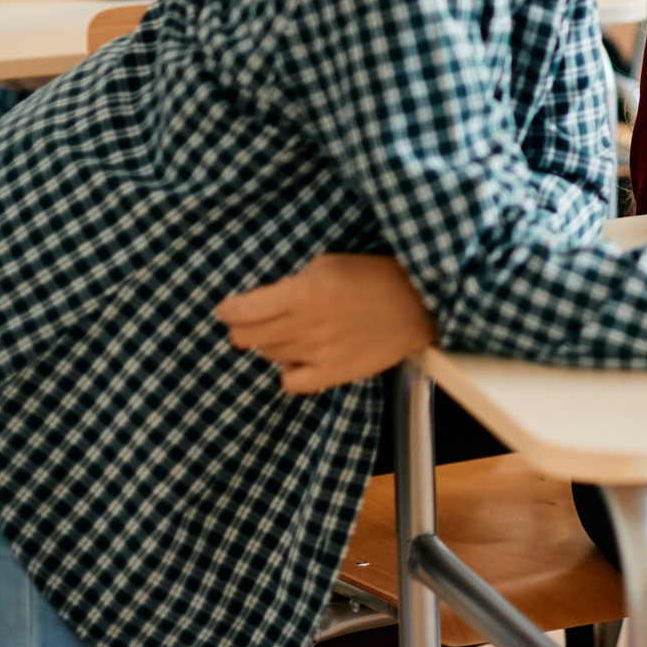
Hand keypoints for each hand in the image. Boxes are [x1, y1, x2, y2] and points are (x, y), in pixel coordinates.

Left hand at [216, 253, 434, 394]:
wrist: (419, 304)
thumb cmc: (376, 276)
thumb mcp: (329, 263)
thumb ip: (293, 283)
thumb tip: (263, 300)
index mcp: (305, 292)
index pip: (243, 310)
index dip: (228, 310)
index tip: (228, 309)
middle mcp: (308, 325)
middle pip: (248, 338)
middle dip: (243, 329)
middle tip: (250, 322)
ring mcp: (320, 353)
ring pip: (268, 356)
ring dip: (270, 345)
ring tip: (287, 333)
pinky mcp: (334, 374)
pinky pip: (290, 383)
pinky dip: (288, 372)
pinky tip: (298, 359)